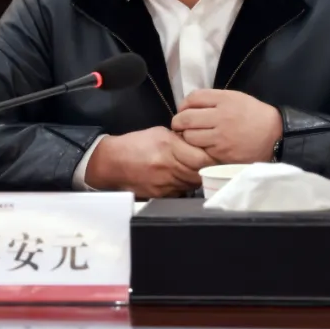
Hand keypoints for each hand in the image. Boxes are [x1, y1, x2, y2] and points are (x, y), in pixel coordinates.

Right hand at [85, 126, 216, 197]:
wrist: (111, 163)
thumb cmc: (135, 145)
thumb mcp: (159, 133)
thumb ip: (181, 140)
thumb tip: (199, 145)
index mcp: (168, 147)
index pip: (202, 158)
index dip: (213, 158)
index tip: (217, 156)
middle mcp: (168, 166)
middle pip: (200, 173)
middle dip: (208, 169)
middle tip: (213, 165)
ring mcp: (164, 183)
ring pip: (192, 184)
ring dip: (197, 178)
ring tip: (196, 170)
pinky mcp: (160, 195)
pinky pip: (181, 191)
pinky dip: (184, 185)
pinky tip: (180, 178)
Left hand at [170, 89, 281, 163]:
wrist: (275, 136)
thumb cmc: (254, 116)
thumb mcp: (237, 98)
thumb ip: (215, 100)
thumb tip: (191, 105)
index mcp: (225, 99)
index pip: (193, 98)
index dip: (183, 105)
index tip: (183, 110)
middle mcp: (221, 116)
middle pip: (186, 118)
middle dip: (178, 122)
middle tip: (179, 126)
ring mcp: (220, 136)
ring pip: (189, 136)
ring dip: (186, 137)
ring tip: (189, 137)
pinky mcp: (222, 153)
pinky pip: (200, 150)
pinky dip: (196, 149)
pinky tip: (199, 147)